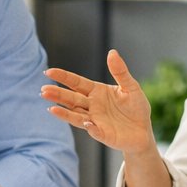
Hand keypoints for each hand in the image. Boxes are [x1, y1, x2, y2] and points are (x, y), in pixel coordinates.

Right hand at [42, 50, 156, 155]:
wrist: (143, 131)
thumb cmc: (136, 107)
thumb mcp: (131, 87)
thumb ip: (120, 71)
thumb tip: (111, 52)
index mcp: (97, 91)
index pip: (76, 83)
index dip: (63, 77)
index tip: (49, 72)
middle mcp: (92, 106)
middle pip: (71, 99)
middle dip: (57, 95)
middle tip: (43, 90)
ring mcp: (95, 120)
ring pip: (76, 115)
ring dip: (64, 112)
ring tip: (51, 108)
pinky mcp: (102, 134)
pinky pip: (94, 130)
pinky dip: (89, 127)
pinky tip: (86, 123)